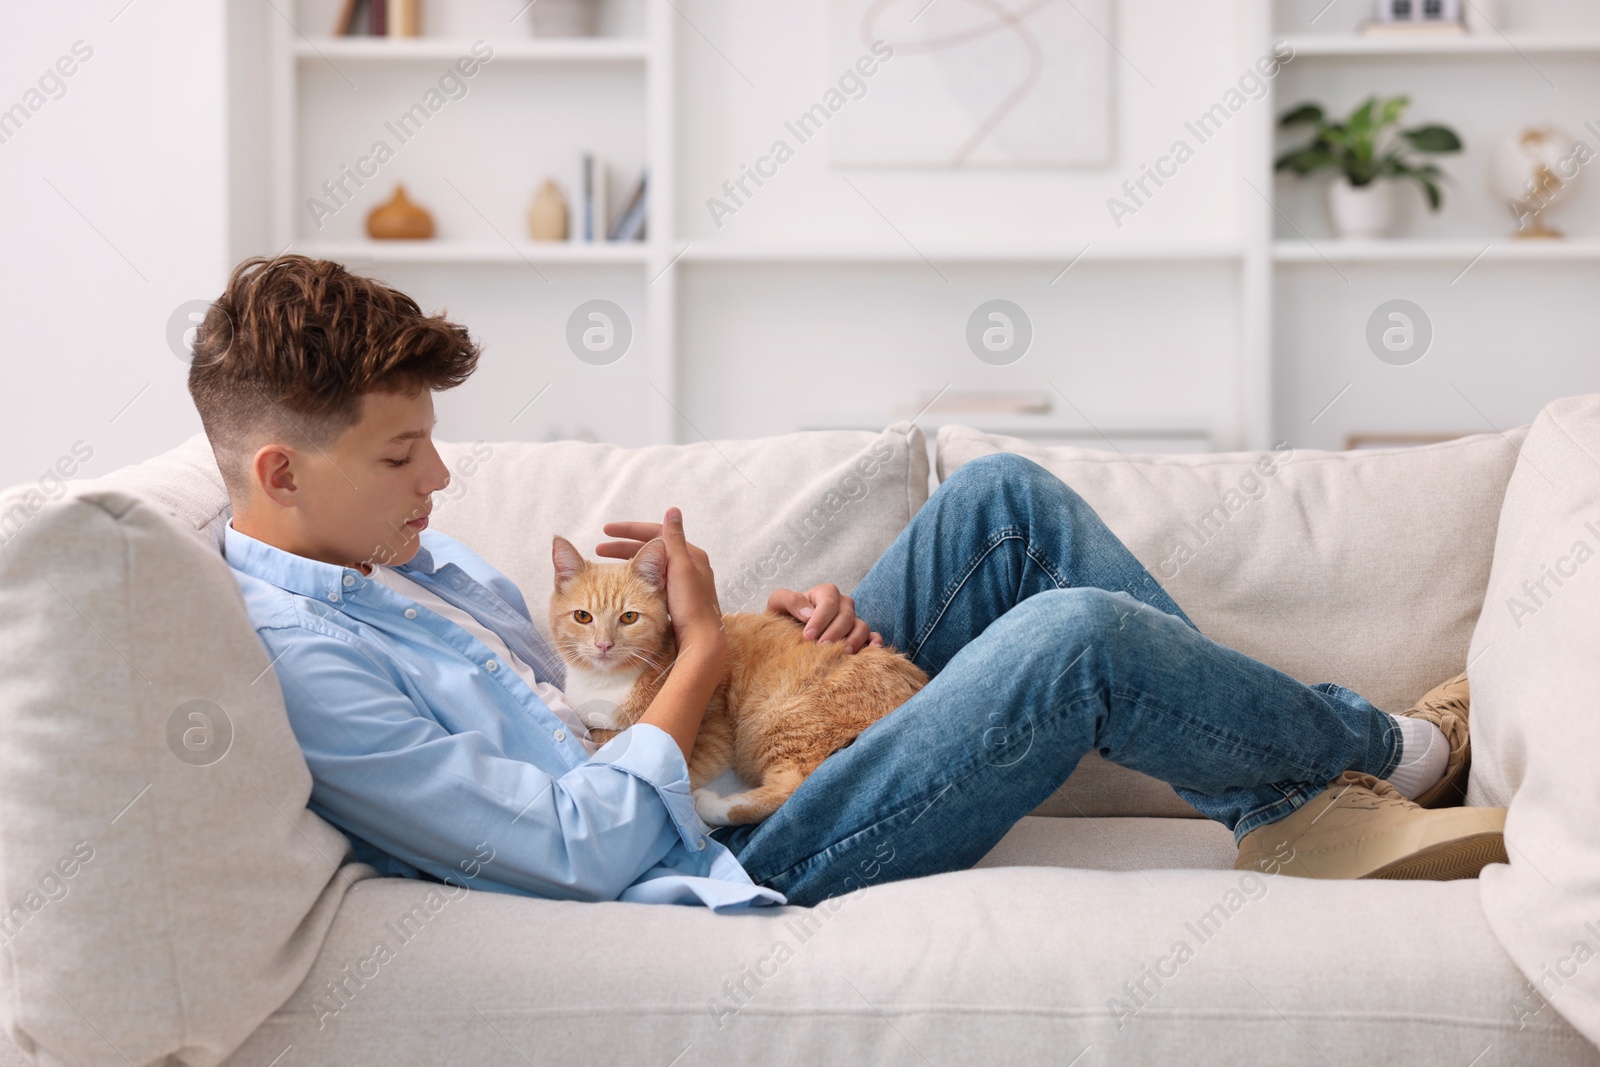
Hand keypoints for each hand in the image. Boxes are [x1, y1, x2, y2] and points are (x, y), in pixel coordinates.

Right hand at [604, 508, 724, 655]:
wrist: (700, 639)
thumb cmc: (690, 605)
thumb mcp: (679, 569)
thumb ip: (674, 540)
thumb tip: (673, 509)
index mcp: (691, 555)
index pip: (656, 533)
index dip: (629, 531)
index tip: (606, 531)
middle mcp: (687, 566)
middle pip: (650, 549)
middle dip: (623, 547)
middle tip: (599, 550)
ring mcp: (680, 583)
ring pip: (648, 565)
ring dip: (626, 562)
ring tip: (604, 565)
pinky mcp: (674, 598)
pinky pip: (650, 580)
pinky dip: (634, 577)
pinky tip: (620, 582)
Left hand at [767, 584, 882, 653]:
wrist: (787, 633)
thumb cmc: (783, 617)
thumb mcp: (778, 603)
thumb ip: (790, 600)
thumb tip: (808, 613)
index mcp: (825, 593)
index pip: (829, 602)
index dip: (820, 619)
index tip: (807, 636)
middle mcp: (843, 604)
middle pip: (846, 616)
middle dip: (834, 633)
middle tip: (821, 648)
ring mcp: (854, 620)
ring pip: (862, 626)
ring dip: (854, 640)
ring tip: (843, 653)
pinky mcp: (861, 635)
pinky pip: (873, 636)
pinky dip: (875, 642)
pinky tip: (872, 651)